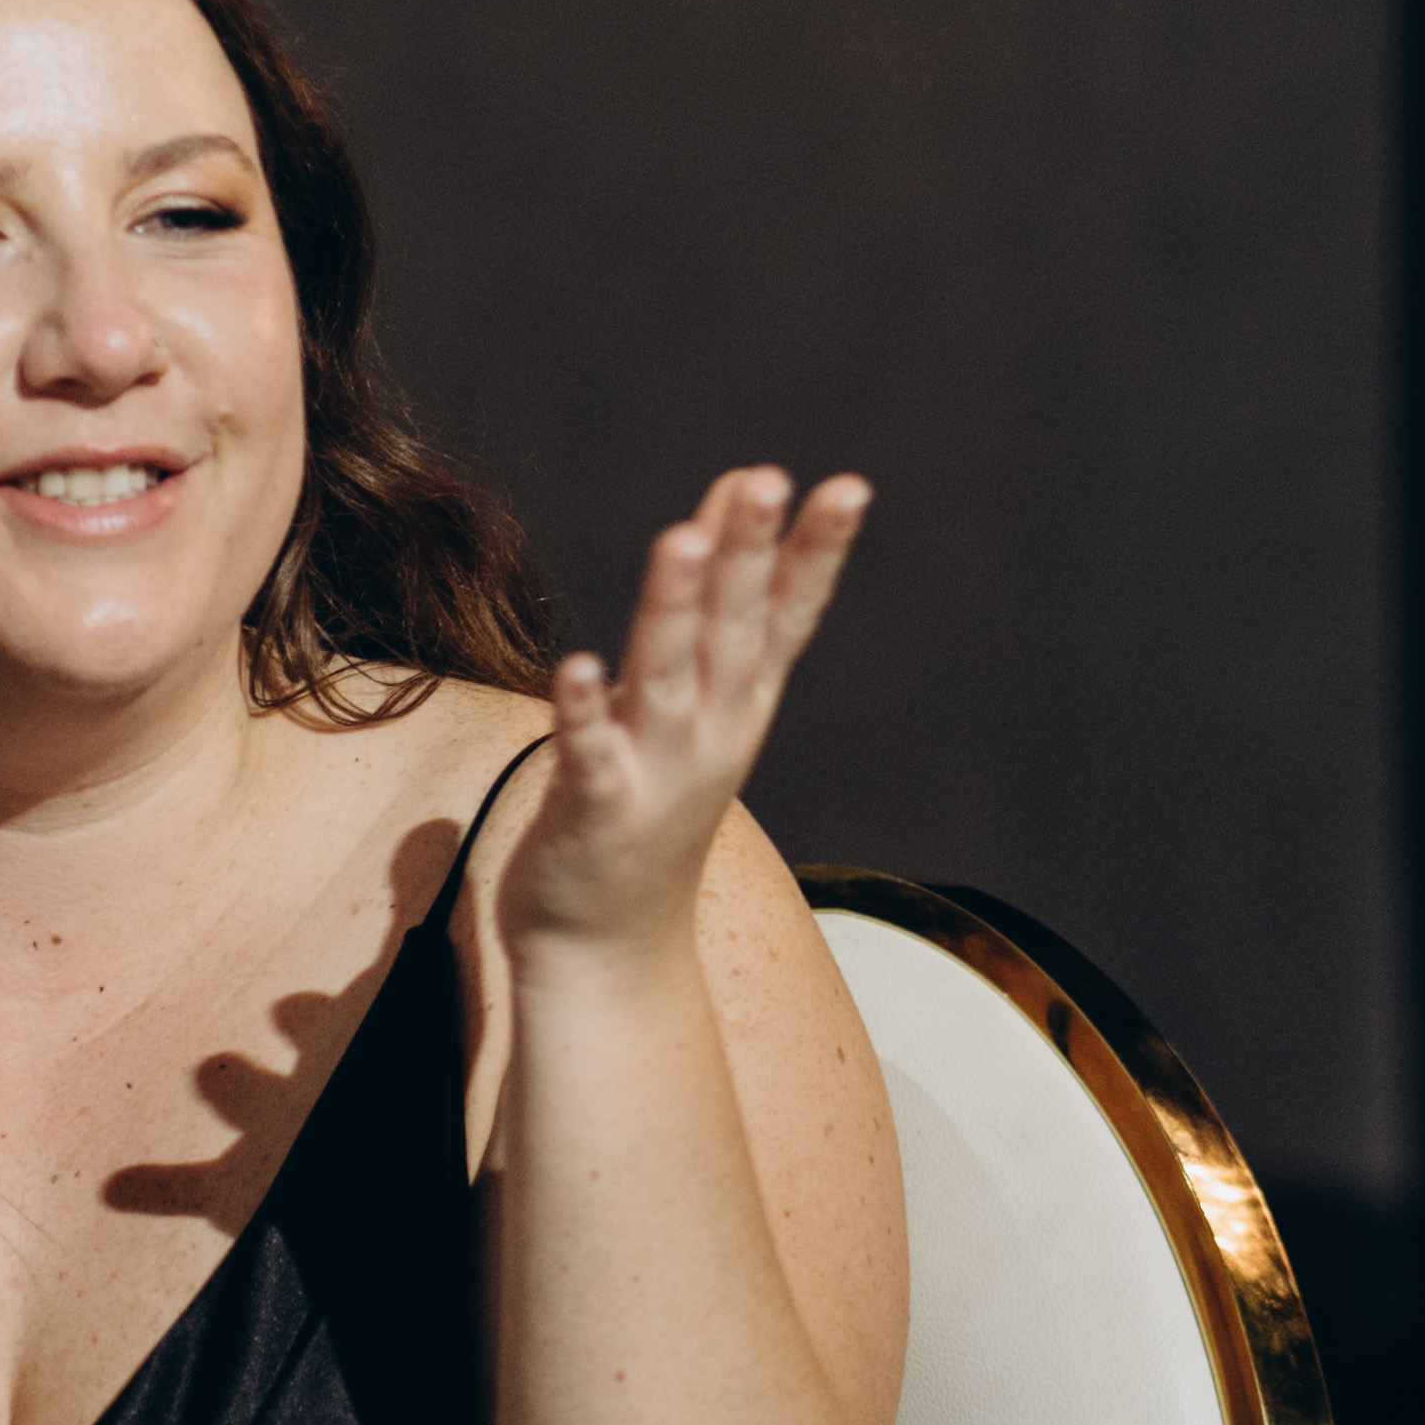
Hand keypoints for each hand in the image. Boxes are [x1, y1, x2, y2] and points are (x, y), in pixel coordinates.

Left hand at [498, 468, 871, 954]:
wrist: (611, 944)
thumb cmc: (652, 801)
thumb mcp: (699, 693)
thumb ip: (718, 594)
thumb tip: (731, 490)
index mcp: (741, 702)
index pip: (787, 615)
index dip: (816, 553)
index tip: (849, 489)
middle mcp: (712, 731)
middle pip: (734, 630)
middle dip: (750, 554)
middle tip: (768, 480)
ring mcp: (658, 772)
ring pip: (667, 676)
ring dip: (676, 609)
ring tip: (682, 540)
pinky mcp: (597, 810)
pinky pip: (592, 755)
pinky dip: (586, 713)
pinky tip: (575, 666)